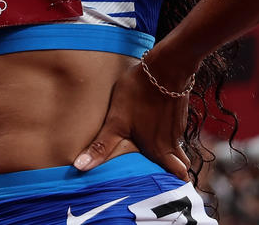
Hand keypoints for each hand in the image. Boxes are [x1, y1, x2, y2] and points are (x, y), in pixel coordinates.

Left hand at [73, 62, 190, 180]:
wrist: (166, 65)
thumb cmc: (140, 93)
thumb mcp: (116, 121)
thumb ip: (102, 146)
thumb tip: (80, 167)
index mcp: (159, 150)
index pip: (177, 176)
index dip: (175, 186)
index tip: (170, 193)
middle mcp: (172, 142)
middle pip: (178, 164)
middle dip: (174, 173)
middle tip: (162, 178)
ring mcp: (176, 126)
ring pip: (177, 147)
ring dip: (170, 154)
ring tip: (154, 157)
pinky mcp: (177, 112)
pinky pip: (175, 131)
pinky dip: (168, 136)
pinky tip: (154, 129)